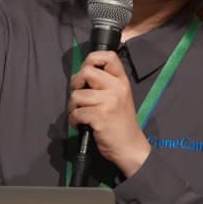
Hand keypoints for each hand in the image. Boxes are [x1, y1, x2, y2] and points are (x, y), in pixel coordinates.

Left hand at [69, 50, 151, 177]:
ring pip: (77, 95)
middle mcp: (116, 88)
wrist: (130, 147)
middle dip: (76, 84)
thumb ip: (105, 84)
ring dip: (72, 106)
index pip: (108, 56)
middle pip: (86, 72)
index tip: (86, 73)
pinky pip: (76, 112)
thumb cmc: (121, 122)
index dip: (92, 59)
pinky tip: (80, 124)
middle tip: (79, 96)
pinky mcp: (99, 117)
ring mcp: (108, 102)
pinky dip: (74, 120)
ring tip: (80, 113)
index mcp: (122, 81)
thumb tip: (81, 75)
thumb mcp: (119, 97)